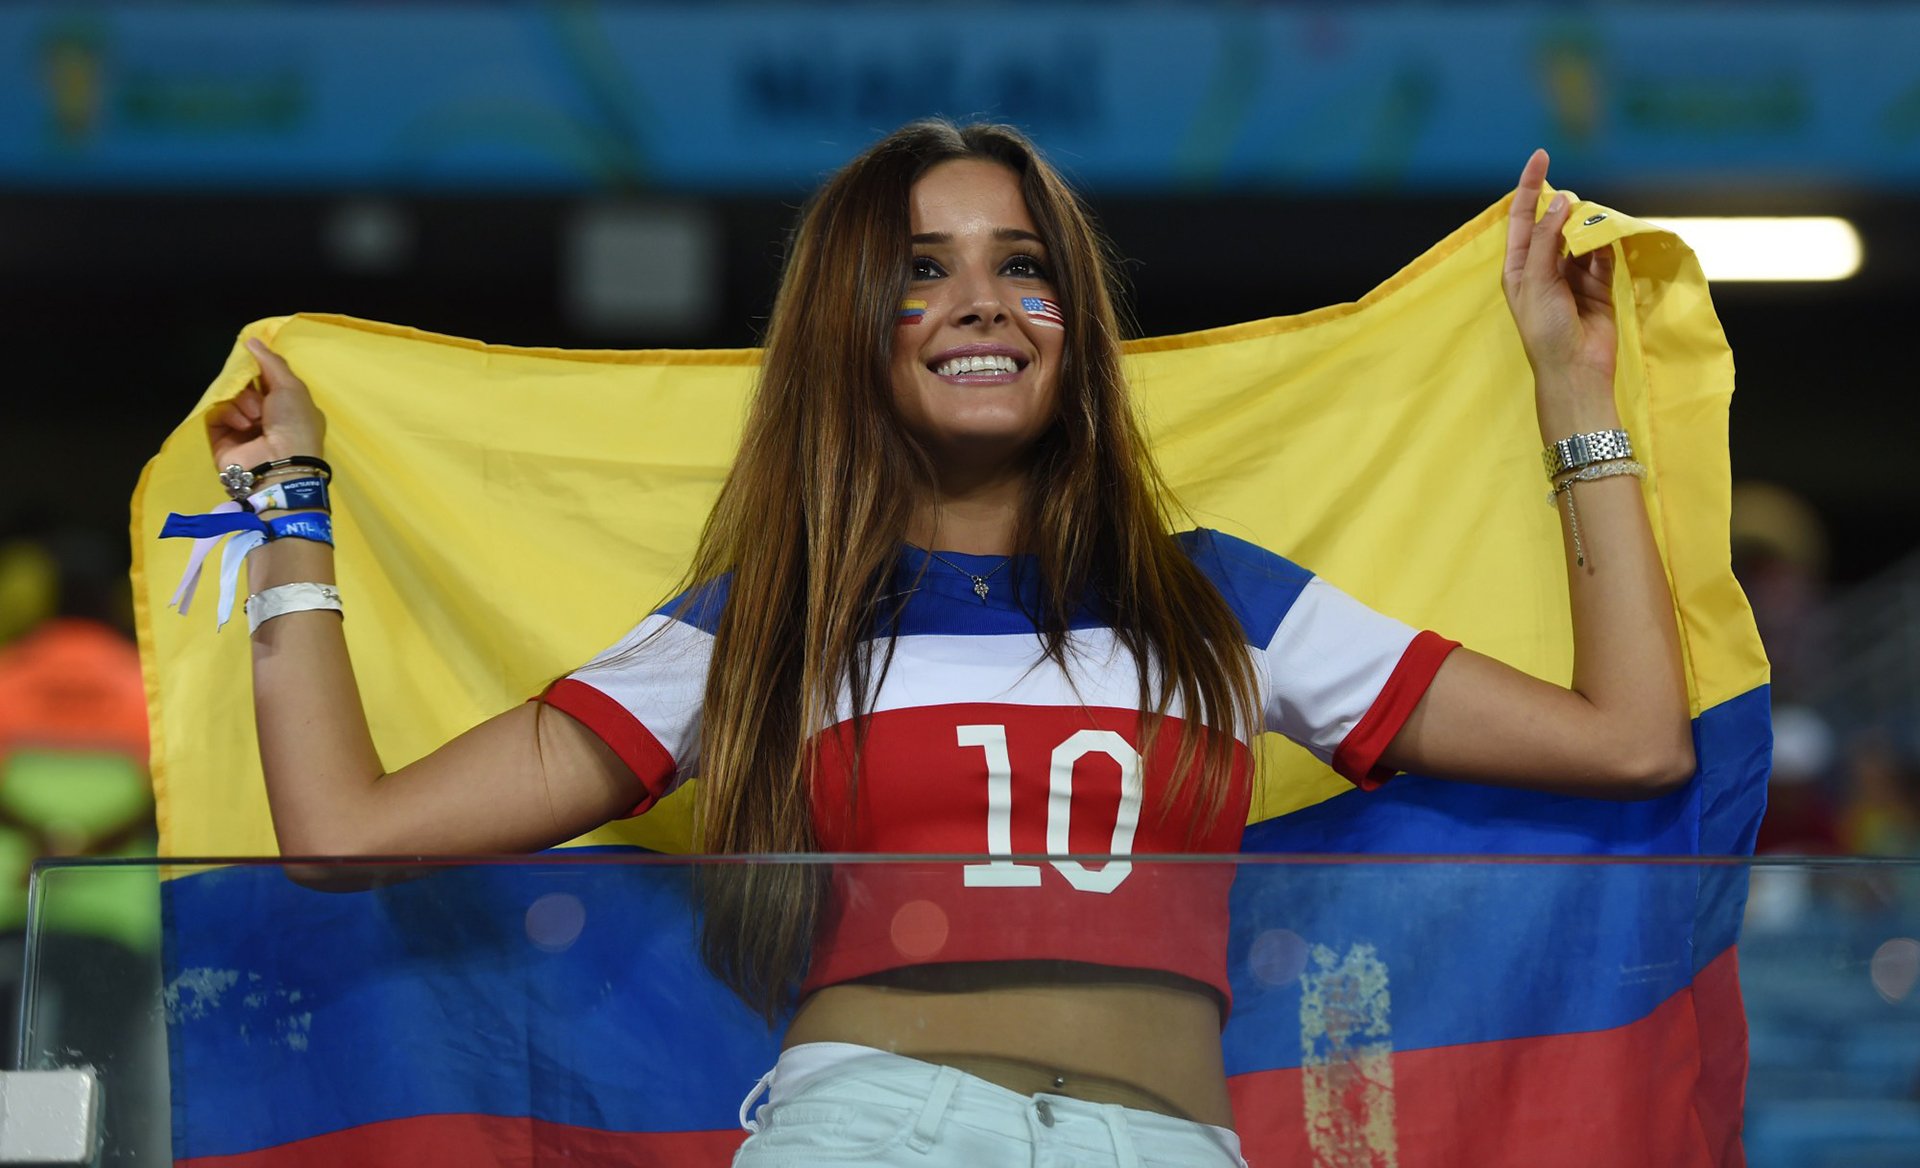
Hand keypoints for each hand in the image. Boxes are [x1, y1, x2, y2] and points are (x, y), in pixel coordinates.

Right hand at [207, 338, 327, 472]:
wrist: (280, 464)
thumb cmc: (295, 424)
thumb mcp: (291, 387)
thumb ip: (271, 362)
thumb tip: (252, 340)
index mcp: (289, 408)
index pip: (267, 381)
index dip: (259, 370)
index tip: (252, 359)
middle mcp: (266, 419)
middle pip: (246, 388)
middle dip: (252, 391)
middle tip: (261, 404)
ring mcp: (242, 430)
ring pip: (231, 399)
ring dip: (243, 404)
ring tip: (255, 419)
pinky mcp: (222, 440)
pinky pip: (217, 414)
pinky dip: (228, 415)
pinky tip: (242, 426)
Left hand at [1502, 149, 1616, 401]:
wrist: (1575, 368)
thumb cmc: (1545, 328)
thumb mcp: (1537, 281)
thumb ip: (1548, 240)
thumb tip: (1562, 203)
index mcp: (1518, 267)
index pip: (1522, 218)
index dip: (1531, 186)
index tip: (1541, 155)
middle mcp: (1543, 269)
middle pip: (1553, 224)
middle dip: (1565, 209)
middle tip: (1577, 205)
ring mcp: (1571, 276)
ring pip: (1581, 237)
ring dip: (1588, 227)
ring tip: (1594, 226)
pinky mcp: (1598, 285)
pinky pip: (1603, 255)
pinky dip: (1606, 243)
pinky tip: (1608, 237)